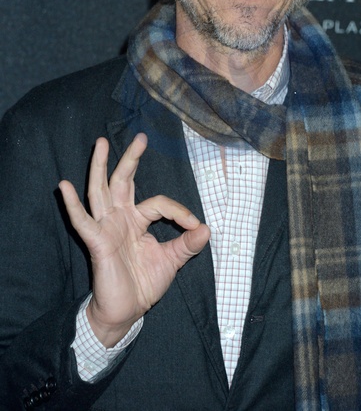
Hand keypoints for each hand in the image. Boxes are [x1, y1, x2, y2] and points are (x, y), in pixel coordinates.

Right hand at [59, 133, 209, 346]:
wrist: (127, 312)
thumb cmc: (144, 284)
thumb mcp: (172, 260)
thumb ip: (187, 243)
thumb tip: (207, 228)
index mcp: (137, 220)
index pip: (159, 203)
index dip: (179, 211)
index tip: (195, 225)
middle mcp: (120, 218)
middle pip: (123, 181)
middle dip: (131, 159)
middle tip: (141, 136)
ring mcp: (106, 228)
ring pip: (100, 191)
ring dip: (99, 167)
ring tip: (99, 143)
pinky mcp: (96, 242)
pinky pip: (82, 222)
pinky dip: (73, 205)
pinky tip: (65, 186)